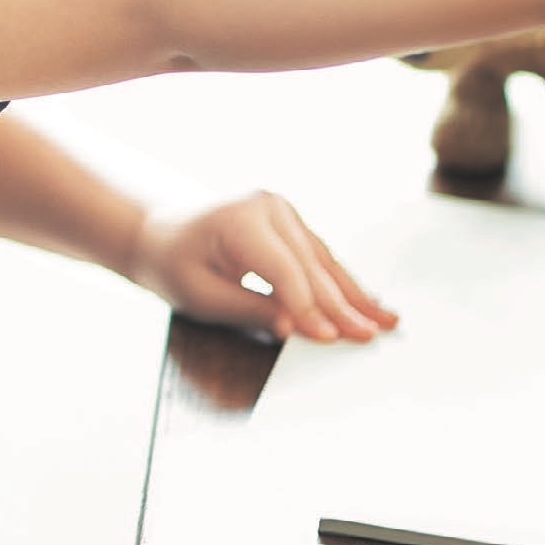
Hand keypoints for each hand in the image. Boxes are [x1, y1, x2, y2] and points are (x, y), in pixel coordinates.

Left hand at [128, 191, 397, 342]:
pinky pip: (317, 256)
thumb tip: (296, 329)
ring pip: (322, 260)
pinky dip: (340, 281)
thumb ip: (250, 310)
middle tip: (371, 336)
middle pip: (311, 266)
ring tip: (386, 320)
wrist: (159, 233)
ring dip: (353, 293)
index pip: (284, 271)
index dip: (310, 308)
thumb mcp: (201, 295)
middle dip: (342, 306)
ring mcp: (281, 210)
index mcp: (240, 220)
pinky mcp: (289, 221)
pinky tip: (366, 300)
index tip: (332, 338)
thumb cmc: (173, 264)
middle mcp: (266, 207)